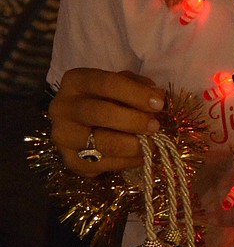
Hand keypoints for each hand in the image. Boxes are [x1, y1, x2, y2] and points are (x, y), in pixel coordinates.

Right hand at [48, 68, 165, 176]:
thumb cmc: (105, 99)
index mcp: (75, 81)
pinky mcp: (70, 161)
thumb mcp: (119, 84)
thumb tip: (158, 97)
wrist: (80, 124)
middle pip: (101, 114)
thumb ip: (138, 86)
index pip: (107, 83)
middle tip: (156, 126)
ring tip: (153, 144)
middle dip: (134, 121)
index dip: (136, 94)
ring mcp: (63, 136)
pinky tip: (141, 156)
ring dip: (134, 145)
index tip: (159, 104)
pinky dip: (127, 162)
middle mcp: (62, 108)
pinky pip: (103, 165)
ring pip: (103, 143)